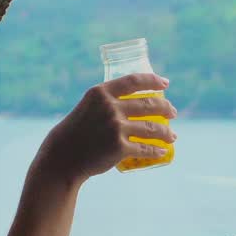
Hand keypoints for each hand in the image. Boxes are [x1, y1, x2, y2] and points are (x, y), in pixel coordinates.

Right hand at [35, 73, 177, 183]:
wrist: (63, 156)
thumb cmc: (77, 131)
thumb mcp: (88, 107)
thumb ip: (108, 101)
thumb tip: (135, 100)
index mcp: (101, 93)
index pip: (134, 81)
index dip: (153, 80)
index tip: (166, 83)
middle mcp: (110, 107)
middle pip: (149, 104)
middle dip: (166, 108)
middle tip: (173, 113)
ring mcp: (115, 127)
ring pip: (152, 128)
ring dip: (166, 133)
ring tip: (172, 136)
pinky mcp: (119, 147)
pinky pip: (145, 148)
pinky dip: (157, 151)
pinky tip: (162, 151)